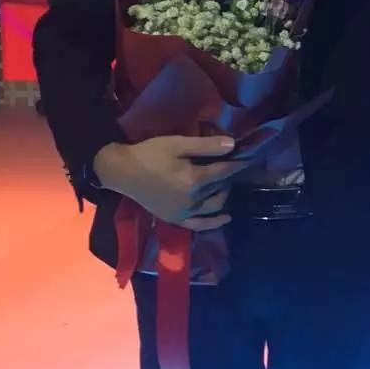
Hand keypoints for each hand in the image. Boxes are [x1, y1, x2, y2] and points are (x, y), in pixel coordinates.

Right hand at [93, 135, 247, 230]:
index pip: (224, 171)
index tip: (247, 156)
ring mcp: (184, 212)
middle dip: (228, 175)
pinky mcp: (175, 219)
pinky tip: (226, 217)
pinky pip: (200, 225)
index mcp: (193, 180)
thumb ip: (206, 146)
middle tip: (228, 164)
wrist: (123, 172)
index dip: (237, 163)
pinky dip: (214, 222)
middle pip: (220, 187)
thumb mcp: (178, 144)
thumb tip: (233, 144)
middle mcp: (192, 200)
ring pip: (215, 205)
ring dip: (223, 194)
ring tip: (223, 182)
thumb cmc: (150, 154)